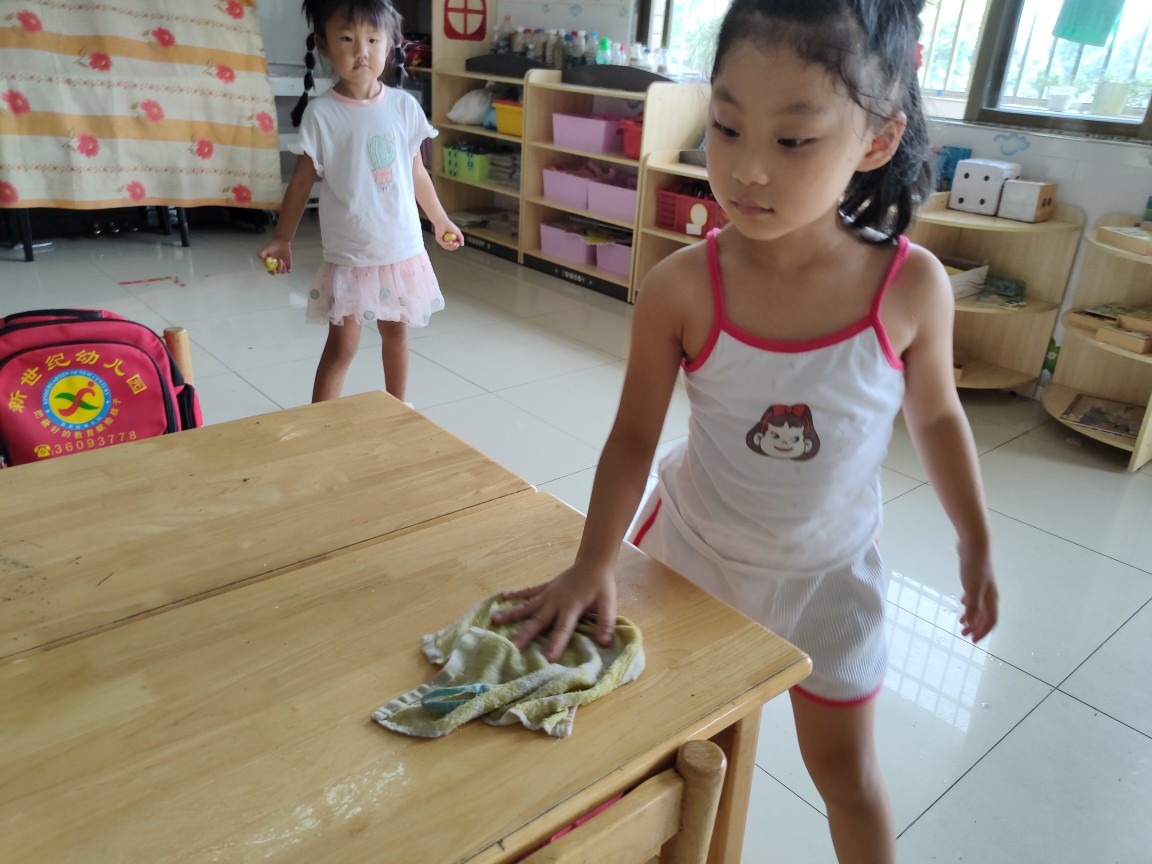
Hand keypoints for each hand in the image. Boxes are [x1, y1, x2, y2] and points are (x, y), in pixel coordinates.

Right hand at [257, 238, 291, 273]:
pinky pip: (289, 270)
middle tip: (280, 260)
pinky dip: (288, 270)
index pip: (271, 272)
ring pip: (283, 272)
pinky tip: (287, 266)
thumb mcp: (265, 249)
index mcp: (271, 265)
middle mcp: (276, 266)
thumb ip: (261, 253)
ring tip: (282, 260)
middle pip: (278, 272)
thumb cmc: (272, 246)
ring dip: (283, 268)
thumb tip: (261, 258)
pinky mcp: (288, 264)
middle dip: (279, 268)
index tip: (274, 270)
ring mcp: (282, 266)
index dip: (272, 273)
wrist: (281, 243)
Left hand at [434, 221, 462, 250]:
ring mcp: (441, 240)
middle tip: (456, 244)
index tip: (458, 243)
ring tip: (453, 243)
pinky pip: (443, 244)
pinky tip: (450, 242)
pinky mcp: (438, 239)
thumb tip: (462, 245)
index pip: (453, 246)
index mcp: (450, 240)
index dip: (456, 246)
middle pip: (450, 248)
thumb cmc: (450, 226)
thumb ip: (461, 238)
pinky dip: (447, 244)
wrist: (443, 221)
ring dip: (451, 246)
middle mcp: (445, 241)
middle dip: (454, 247)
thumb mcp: (458, 232)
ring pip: (446, 247)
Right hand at [491, 562, 617, 660]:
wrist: (593, 562)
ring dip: (512, 613)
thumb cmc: (601, 585)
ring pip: (527, 605)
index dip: (556, 643)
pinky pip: (528, 592)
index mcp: (571, 607)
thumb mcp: (608, 602)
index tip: (548, 658)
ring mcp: (548, 593)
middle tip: (514, 646)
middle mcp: (556, 601)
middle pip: (539, 619)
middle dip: (527, 633)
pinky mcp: (545, 587)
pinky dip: (516, 594)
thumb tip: (605, 643)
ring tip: (494, 620)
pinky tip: (502, 597)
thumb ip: (606, 622)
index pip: (563, 628)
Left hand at [958, 550, 997, 641]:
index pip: (990, 621)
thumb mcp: (971, 589)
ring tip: (962, 623)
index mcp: (991, 599)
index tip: (973, 641)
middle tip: (964, 634)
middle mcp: (989, 594)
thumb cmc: (974, 567)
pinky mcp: (975, 579)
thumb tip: (972, 624)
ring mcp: (983, 586)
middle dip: (976, 627)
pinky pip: (974, 597)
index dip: (983, 632)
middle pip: (985, 616)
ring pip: (979, 607)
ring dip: (972, 617)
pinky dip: (969, 604)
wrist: (974, 545)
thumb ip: (972, 607)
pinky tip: (963, 604)